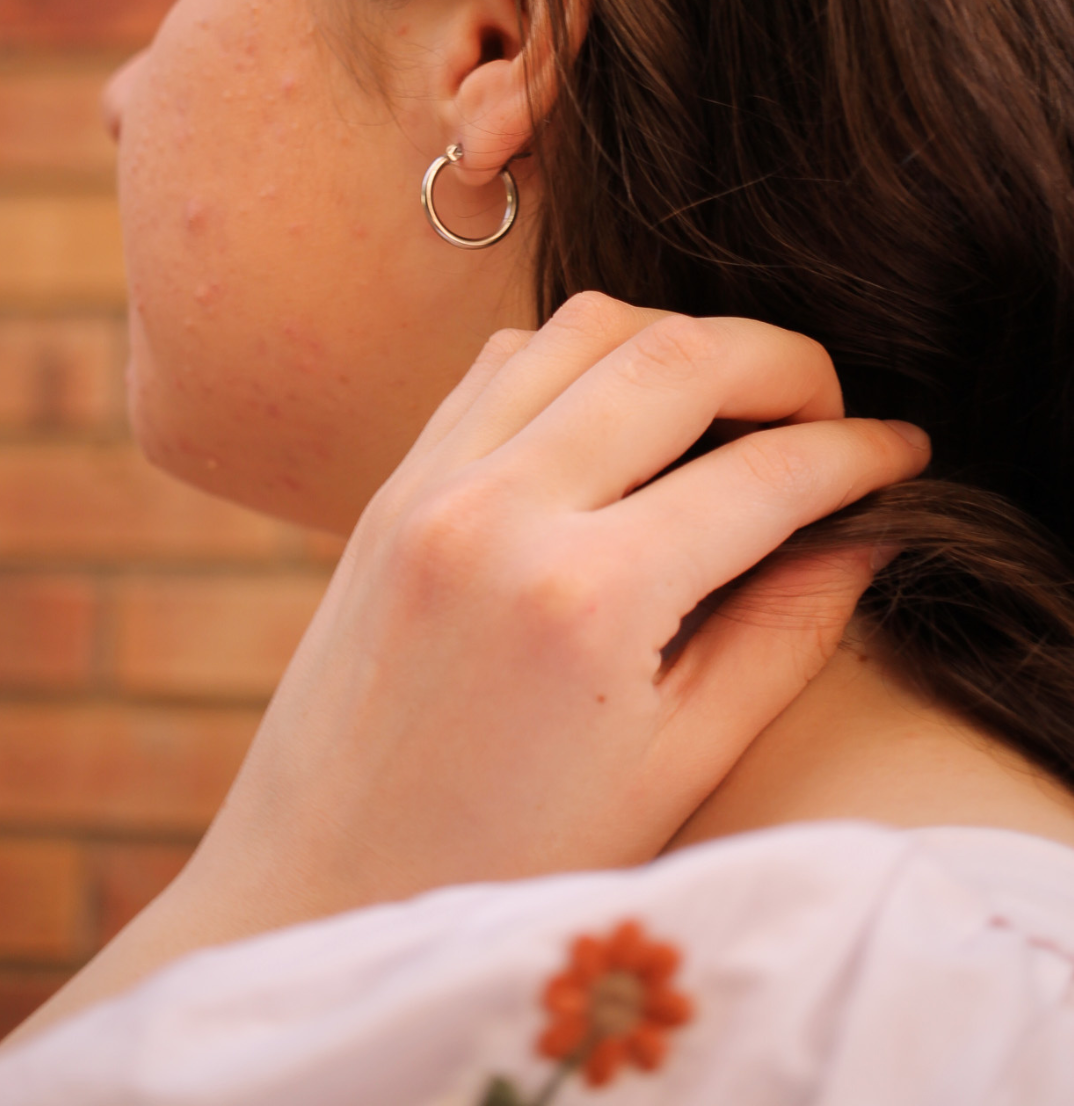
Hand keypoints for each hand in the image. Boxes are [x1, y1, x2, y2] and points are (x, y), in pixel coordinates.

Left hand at [8, 295, 928, 1039]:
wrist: (313, 889)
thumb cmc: (503, 863)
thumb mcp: (673, 771)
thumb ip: (783, 638)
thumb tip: (864, 537)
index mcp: (584, 600)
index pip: (764, 475)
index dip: (859, 454)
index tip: (903, 453)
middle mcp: (500, 511)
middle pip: (680, 354)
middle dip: (786, 360)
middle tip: (831, 411)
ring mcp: (432, 483)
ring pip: (584, 327)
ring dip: (681, 341)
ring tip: (732, 406)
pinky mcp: (391, 483)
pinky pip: (501, 361)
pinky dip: (579, 357)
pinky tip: (619, 415)